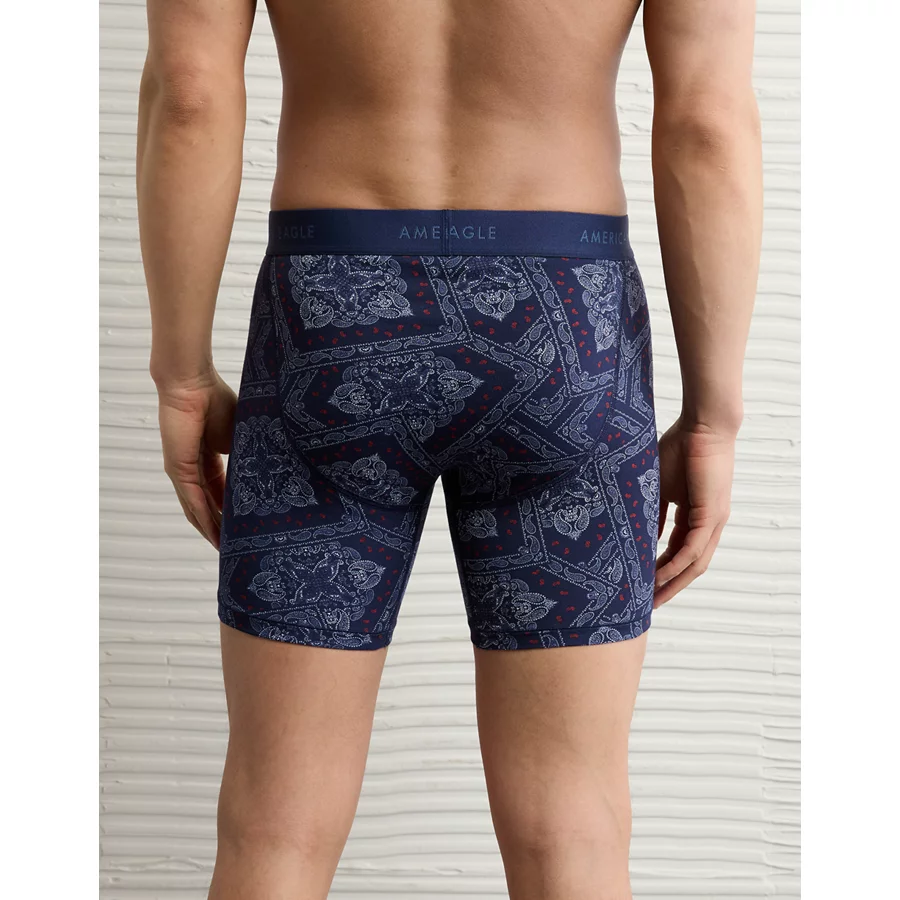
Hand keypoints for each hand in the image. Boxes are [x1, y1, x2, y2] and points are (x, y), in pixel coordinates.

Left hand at [156, 370, 236, 548]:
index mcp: (207, 459)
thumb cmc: (215, 399)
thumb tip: (278, 464)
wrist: (193, 384)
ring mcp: (183, 471)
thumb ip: (252, 452)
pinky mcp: (178, 468)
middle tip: (236, 547)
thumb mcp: (241, 434)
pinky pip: (193, 500)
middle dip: (221, 527)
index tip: (246, 527)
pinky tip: (215, 534)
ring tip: (226, 549)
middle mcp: (193, 469)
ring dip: (211, 530)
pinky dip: (204, 518)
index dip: (232, 511)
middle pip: (208, 506)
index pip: (220, 493)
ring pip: (198, 508)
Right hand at [654, 418, 735, 606]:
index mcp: (696, 515)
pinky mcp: (711, 514)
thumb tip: (639, 533)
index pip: (678, 552)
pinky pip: (693, 549)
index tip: (642, 586)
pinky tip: (658, 577)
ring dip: (673, 584)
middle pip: (690, 566)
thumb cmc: (681, 447)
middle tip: (648, 606)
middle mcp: (709, 523)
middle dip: (669, 587)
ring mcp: (713, 521)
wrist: (702, 425)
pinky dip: (676, 566)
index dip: (662, 571)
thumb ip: (653, 511)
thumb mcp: (659, 486)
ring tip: (651, 600)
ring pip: (694, 564)